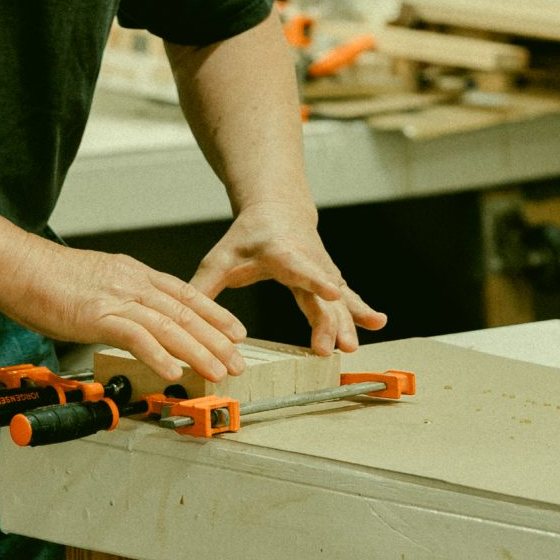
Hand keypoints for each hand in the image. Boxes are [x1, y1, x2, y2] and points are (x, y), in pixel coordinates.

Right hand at [0, 236, 247, 383]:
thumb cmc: (47, 278)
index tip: (236, 330)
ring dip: (198, 351)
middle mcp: (133, 283)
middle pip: (186, 312)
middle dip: (217, 339)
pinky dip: (159, 355)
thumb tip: (131, 318)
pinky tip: (173, 371)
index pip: (185, 294)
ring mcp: (117, 299)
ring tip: (219, 370)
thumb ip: (118, 299)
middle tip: (239, 360)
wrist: (17, 265)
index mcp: (134, 274)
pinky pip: (136, 337)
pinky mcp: (97, 315)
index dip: (215, 314)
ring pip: (170, 326)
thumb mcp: (96, 282)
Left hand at [189, 201, 386, 355]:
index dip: (315, 278)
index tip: (330, 290)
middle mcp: (307, 261)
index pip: (299, 266)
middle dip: (329, 321)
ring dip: (346, 323)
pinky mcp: (328, 280)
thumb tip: (181, 320)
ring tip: (353, 346)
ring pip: (336, 299)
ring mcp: (321, 270)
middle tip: (334, 348)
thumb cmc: (247, 236)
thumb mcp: (220, 258)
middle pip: (321, 294)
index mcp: (280, 252)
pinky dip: (360, 312)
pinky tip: (378, 323)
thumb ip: (203, 287)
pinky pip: (345, 298)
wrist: (278, 211)